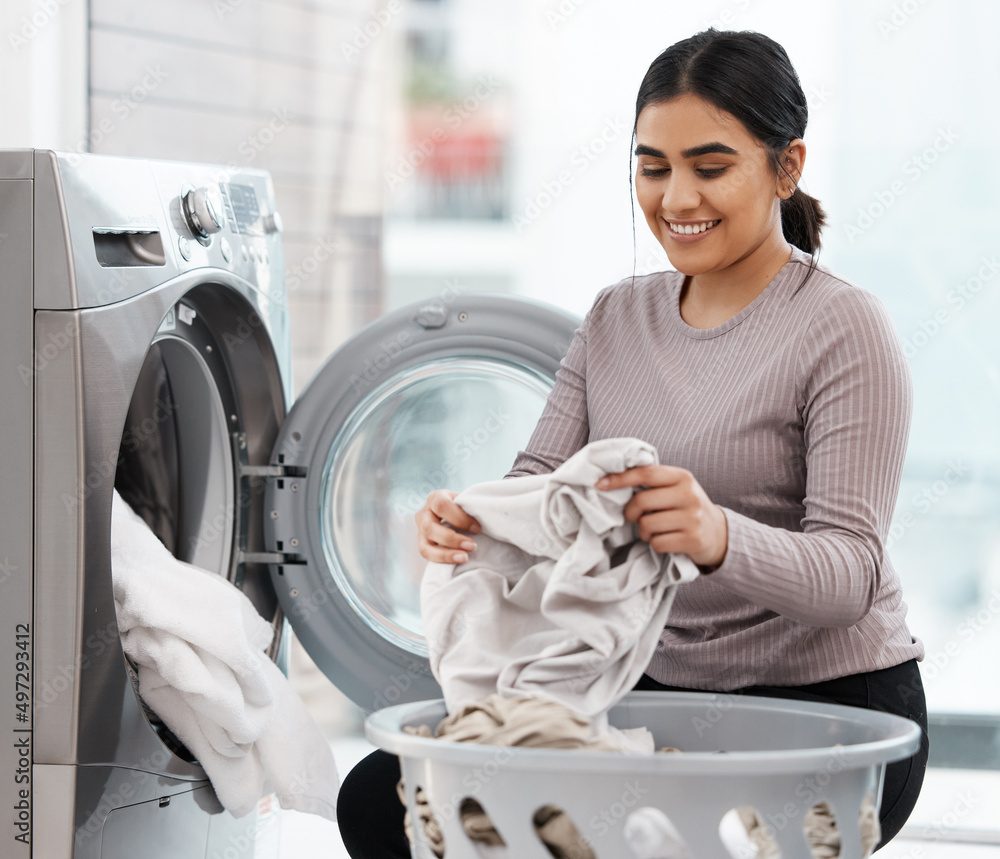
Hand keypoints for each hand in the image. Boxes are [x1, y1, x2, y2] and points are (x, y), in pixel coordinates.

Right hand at [415, 489, 481, 563]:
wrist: (454, 516)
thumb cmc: (463, 508)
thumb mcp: (466, 502)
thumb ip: (471, 507)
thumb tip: (485, 515)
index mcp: (435, 498)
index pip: (442, 506)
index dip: (460, 519)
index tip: (478, 529)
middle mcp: (424, 514)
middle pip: (430, 528)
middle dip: (453, 539)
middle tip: (472, 546)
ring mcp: (420, 531)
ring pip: (425, 546)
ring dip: (446, 554)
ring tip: (464, 558)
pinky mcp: (422, 545)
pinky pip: (427, 556)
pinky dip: (442, 560)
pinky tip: (456, 561)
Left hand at [596, 465, 727, 566]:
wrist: (718, 534)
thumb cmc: (686, 508)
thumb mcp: (676, 488)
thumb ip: (653, 482)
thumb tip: (612, 480)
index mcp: (682, 477)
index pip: (646, 473)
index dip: (620, 479)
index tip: (600, 485)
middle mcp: (689, 495)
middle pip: (642, 501)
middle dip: (631, 512)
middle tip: (633, 517)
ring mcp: (692, 518)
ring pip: (647, 524)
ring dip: (643, 531)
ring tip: (653, 530)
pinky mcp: (693, 540)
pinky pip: (657, 543)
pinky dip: (655, 544)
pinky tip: (665, 540)